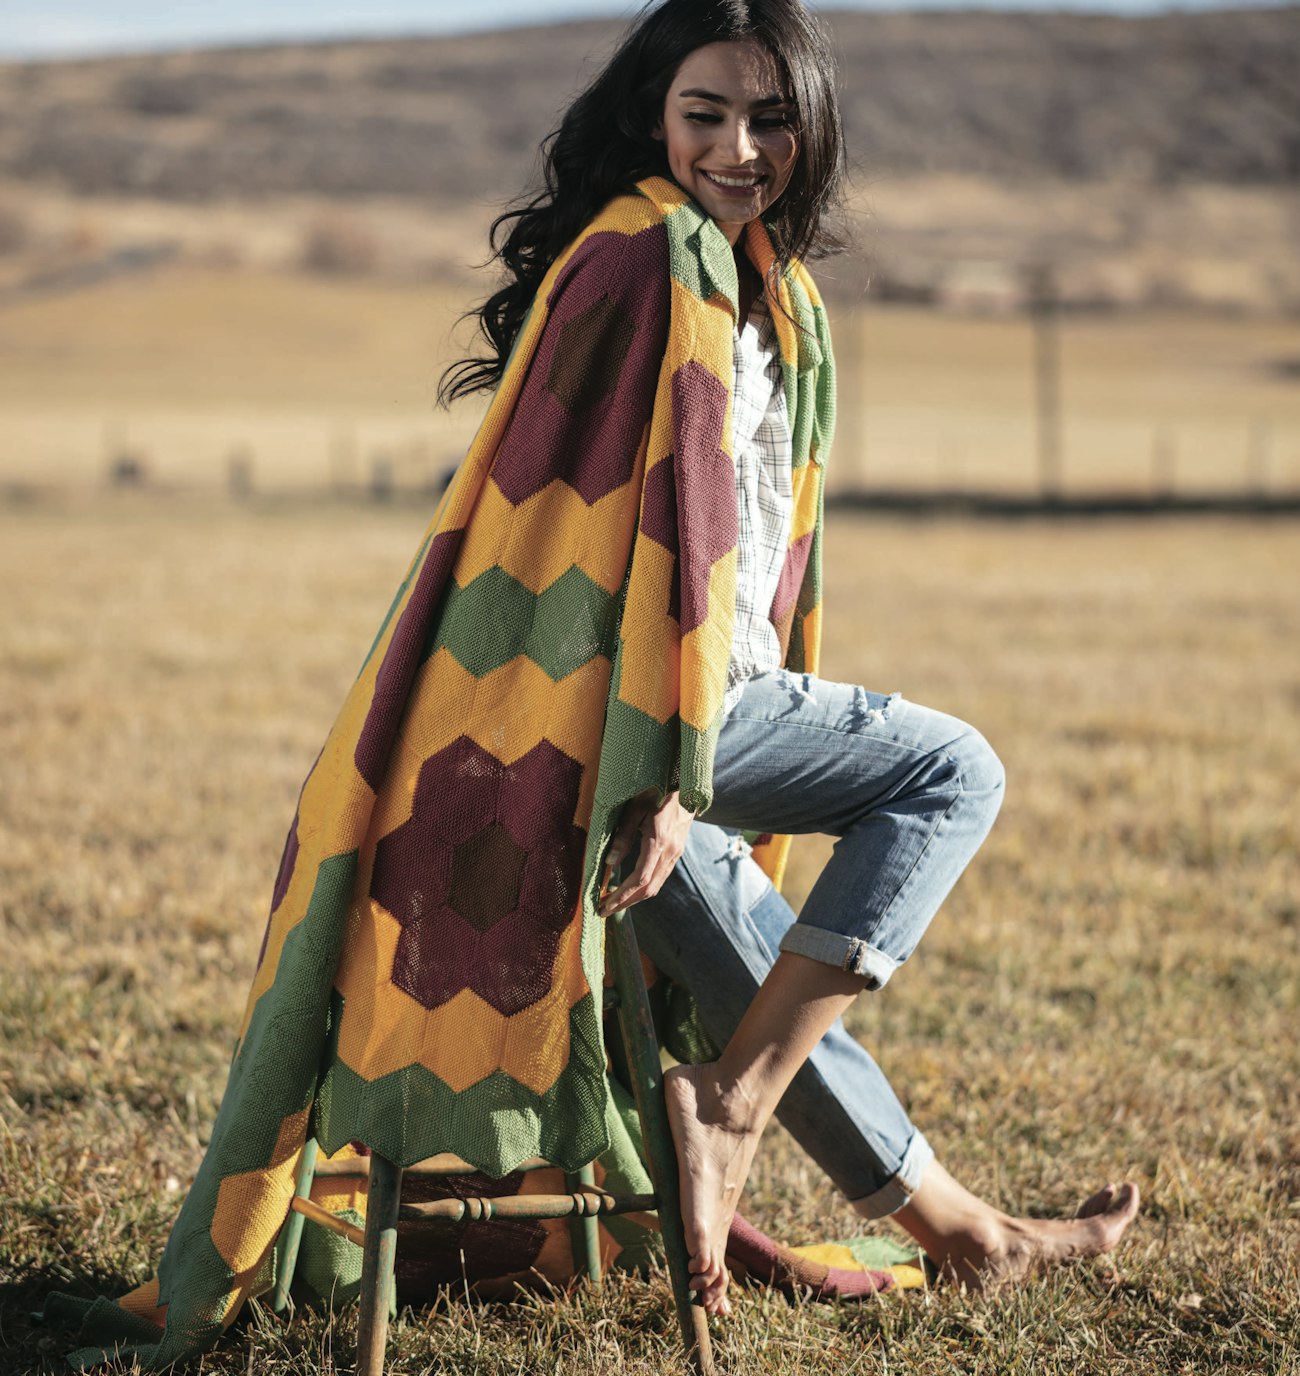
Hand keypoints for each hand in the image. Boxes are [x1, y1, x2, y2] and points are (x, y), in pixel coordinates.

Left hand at [599, 789, 693, 915]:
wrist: (686, 785)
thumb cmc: (656, 791)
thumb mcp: (634, 808)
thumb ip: (623, 836)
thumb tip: (610, 863)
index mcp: (658, 840)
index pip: (640, 878)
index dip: (622, 895)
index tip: (604, 905)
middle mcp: (670, 851)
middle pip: (648, 889)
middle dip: (625, 903)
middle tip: (603, 910)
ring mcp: (676, 853)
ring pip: (656, 886)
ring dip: (634, 898)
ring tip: (613, 903)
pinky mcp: (677, 851)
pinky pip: (660, 877)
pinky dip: (644, 888)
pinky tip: (630, 889)